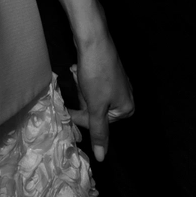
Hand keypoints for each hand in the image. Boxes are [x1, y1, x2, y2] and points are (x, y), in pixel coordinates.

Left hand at [68, 35, 134, 163]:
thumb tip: (102, 158)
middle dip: (83, 98)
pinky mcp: (107, 71)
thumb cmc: (97, 73)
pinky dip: (82, 77)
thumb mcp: (96, 106)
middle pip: (95, 109)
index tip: (68, 109)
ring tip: (80, 73)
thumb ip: (98, 131)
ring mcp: (117, 83)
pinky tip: (79, 68)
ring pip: (91, 95)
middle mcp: (125, 97)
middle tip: (81, 84)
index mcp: (126, 109)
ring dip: (81, 86)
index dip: (81, 116)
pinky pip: (91, 82)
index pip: (98, 124)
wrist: (93, 38)